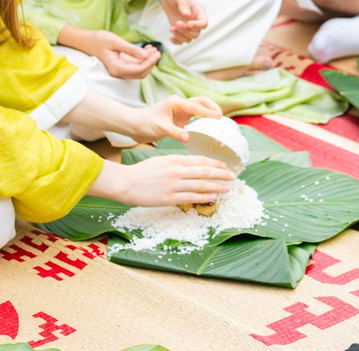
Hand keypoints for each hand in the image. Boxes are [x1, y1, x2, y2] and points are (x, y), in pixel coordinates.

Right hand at [58, 25, 159, 79]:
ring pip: (137, 70)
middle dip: (151, 63)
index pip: (139, 69)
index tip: (157, 52)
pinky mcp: (118, 66)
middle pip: (140, 73)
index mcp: (117, 68)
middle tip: (157, 51)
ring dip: (146, 61)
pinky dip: (140, 60)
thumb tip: (146, 55)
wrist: (85, 40)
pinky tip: (145, 50)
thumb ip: (131, 49)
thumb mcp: (115, 41)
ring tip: (152, 49)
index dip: (150, 62)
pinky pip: (132, 66)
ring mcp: (117, 70)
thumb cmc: (98, 39)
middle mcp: (117, 72)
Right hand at [89, 155, 234, 206]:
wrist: (126, 183)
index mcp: (173, 160)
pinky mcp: (169, 198)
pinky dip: (204, 197)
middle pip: (204, 172)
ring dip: (216, 187)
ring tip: (227, 189)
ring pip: (201, 185)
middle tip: (232, 176)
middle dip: (221, 175)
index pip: (199, 160)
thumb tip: (191, 166)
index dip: (214, 163)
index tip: (224, 166)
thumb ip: (175, 163)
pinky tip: (213, 197)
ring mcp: (173, 185)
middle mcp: (176, 171)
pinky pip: (192, 197)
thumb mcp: (159, 161)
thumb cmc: (141, 172)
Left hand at [121, 96, 222, 143]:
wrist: (133, 125)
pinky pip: (195, 118)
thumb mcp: (159, 128)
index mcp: (176, 103)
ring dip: (210, 114)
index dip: (209, 112)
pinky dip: (203, 122)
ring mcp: (180, 112)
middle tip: (222, 119)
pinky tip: (208, 131)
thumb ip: (174, 132)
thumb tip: (188, 138)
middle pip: (202, 102)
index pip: (196, 106)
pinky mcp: (179, 120)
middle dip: (213, 108)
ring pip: (200, 109)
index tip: (219, 118)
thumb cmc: (144, 123)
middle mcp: (180, 105)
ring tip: (219, 125)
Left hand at [158, 0, 206, 43]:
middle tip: (176, 23)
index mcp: (198, 11)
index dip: (197, 26)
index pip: (203, 23)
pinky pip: (181, 39)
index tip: (188, 24)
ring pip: (189, 38)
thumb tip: (187, 15)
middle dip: (186, 31)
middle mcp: (194, 20)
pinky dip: (177, 41)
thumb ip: (183, 4)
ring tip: (171, 28)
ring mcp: (187, 25)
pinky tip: (170, 37)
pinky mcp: (179, 28)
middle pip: (196, 33)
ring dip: (180, 36)